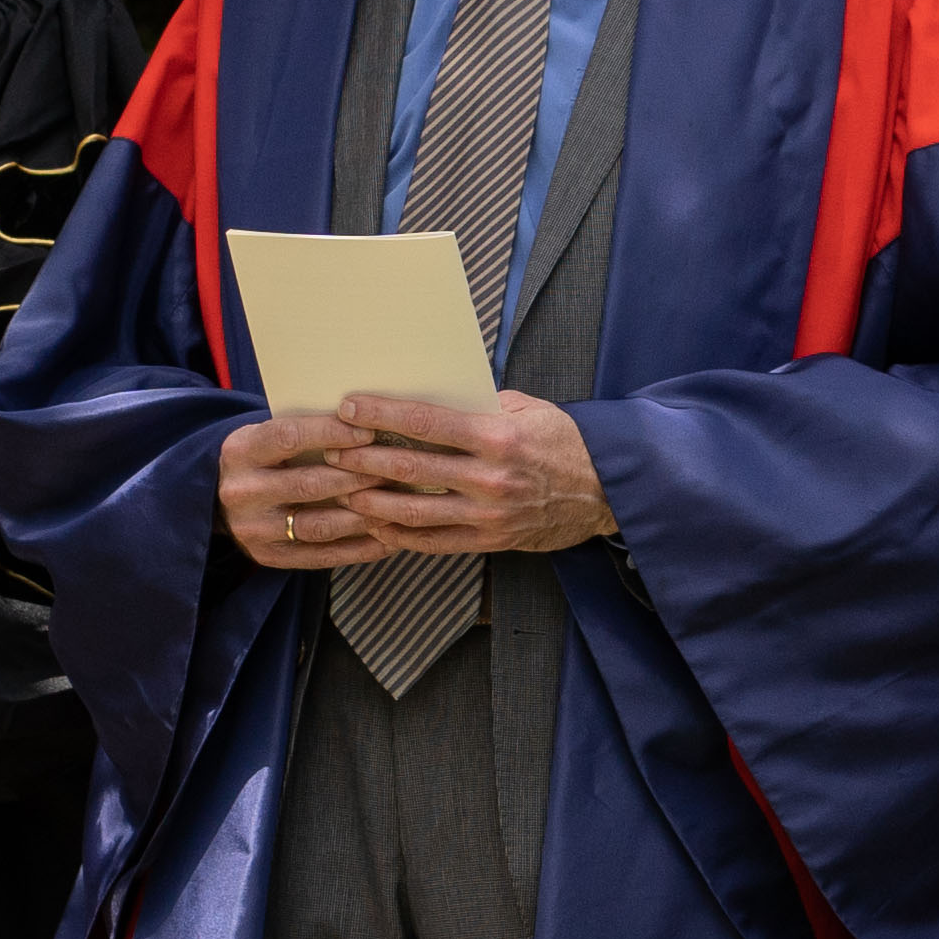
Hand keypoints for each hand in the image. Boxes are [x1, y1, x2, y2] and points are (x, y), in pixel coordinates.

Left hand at [219, 394, 615, 565]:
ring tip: (343, 491)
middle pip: (411, 468)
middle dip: (365, 459)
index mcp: (497, 437)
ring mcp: (488, 514)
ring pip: (415, 512)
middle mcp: (490, 479)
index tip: (349, 406)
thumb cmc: (564, 442)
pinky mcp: (490, 541)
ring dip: (373, 502)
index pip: (426, 423)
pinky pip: (435, 542)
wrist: (607, 491)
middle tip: (331, 450)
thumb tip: (430, 396)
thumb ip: (478, 405)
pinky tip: (376, 524)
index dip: (382, 414)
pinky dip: (401, 535)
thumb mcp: (526, 409)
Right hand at [220, 408, 390, 568]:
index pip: (288, 437)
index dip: (331, 433)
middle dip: (358, 477)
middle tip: (396, 470)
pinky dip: (360, 549)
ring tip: (399, 506)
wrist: (219, 499)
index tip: (370, 431)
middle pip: (309, 485)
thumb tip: (368, 422)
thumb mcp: (266, 435)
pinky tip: (389, 539)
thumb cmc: (262, 458)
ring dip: (364, 517)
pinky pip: (322, 557)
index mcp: (240, 451)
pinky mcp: (269, 557)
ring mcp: (254, 529)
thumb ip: (304, 432)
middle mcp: (242, 492)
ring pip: (319, 526)